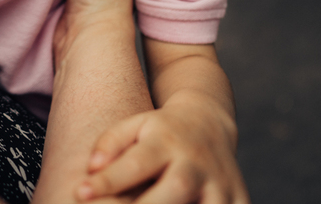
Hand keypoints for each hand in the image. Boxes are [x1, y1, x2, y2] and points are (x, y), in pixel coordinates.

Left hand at [75, 92, 248, 203]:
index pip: (135, 163)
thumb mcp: (133, 125)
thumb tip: (92, 169)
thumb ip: (110, 144)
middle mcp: (196, 163)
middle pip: (175, 189)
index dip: (108, 181)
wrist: (209, 124)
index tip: (80, 193)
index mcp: (166, 141)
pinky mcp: (239, 201)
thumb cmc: (158, 132)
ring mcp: (221, 185)